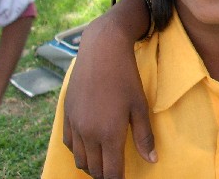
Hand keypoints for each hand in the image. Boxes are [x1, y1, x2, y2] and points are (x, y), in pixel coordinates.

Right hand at [62, 0, 155, 177]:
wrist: (101, 52)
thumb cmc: (126, 77)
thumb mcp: (140, 106)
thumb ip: (144, 136)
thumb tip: (152, 160)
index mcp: (108, 134)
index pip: (111, 171)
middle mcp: (88, 134)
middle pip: (94, 169)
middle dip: (106, 174)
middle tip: (117, 170)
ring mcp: (74, 125)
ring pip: (79, 159)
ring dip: (91, 165)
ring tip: (104, 162)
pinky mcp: (66, 115)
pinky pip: (69, 144)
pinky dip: (79, 151)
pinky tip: (89, 146)